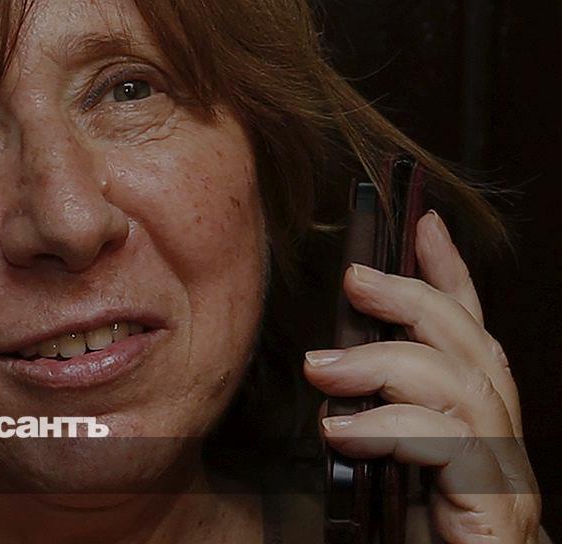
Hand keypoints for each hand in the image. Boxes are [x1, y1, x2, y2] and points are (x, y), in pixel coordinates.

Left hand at [304, 210, 541, 542]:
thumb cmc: (417, 536)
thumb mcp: (384, 463)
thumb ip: (370, 416)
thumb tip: (325, 367)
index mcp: (473, 422)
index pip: (471, 333)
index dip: (453, 274)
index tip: (424, 224)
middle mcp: (499, 441)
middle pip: (472, 345)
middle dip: (414, 298)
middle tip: (355, 278)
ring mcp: (505, 476)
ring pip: (461, 385)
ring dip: (385, 362)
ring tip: (322, 368)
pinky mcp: (496, 511)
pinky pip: (451, 446)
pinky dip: (390, 428)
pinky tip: (343, 434)